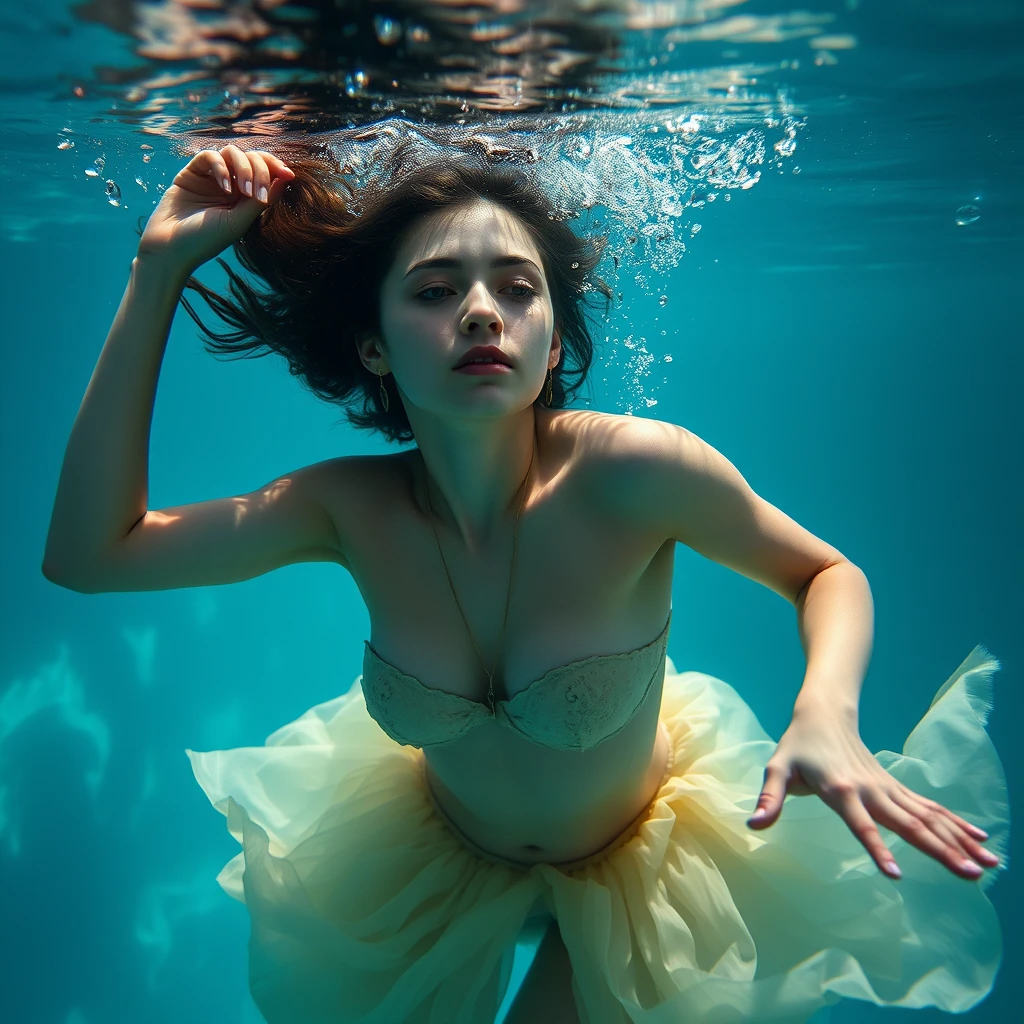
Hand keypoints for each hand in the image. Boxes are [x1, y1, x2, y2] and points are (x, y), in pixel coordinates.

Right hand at [136, 145, 295, 275]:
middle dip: (260, 170)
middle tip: (257, 193)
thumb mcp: (239, 222)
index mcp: (244, 198)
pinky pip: (209, 156)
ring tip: (242, 192)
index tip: (288, 174)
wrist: (170, 247)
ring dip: (243, 168)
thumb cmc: (206, 240)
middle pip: (251, 159)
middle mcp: (230, 185)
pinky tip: (224, 187)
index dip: (276, 169)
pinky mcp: (192, 172)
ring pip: (232, 153)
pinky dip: (220, 167)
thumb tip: (285, 180)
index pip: (264, 172)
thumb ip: (260, 201)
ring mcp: (211, 177)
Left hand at [748, 707, 1000, 880]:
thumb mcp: (777, 768)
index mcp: (841, 791)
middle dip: (940, 850)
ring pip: (928, 818)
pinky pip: (929, 808)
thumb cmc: (797, 746)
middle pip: (909, 825)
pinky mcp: (895, 788)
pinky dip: (955, 823)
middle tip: (969, 874)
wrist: (824, 713)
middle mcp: (871, 790)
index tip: (896, 874)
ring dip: (958, 841)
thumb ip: (769, 798)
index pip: (862, 826)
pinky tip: (980, 840)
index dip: (877, 849)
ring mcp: (887, 789)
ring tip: (987, 865)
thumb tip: (753, 824)